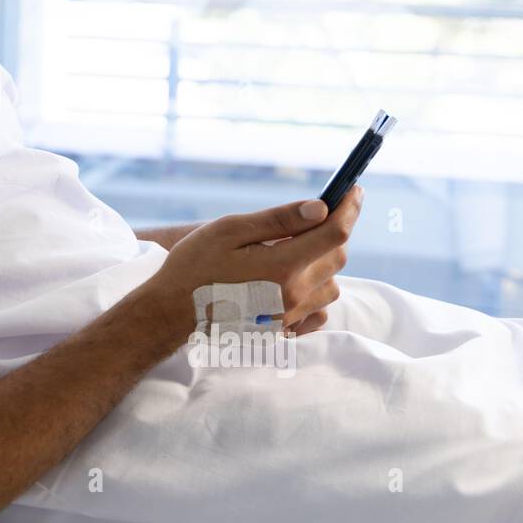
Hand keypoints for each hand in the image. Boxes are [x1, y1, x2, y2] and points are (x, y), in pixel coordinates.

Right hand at [149, 185, 363, 337]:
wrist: (170, 314)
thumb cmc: (194, 266)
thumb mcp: (229, 231)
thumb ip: (278, 219)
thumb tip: (320, 207)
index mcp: (282, 265)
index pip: (335, 231)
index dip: (349, 207)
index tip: (353, 189)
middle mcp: (294, 294)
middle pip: (337, 256)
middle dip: (332, 232)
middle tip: (313, 219)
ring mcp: (291, 317)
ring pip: (331, 285)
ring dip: (322, 264)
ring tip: (292, 254)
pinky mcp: (284, 332)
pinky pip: (319, 312)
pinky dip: (315, 294)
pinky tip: (290, 285)